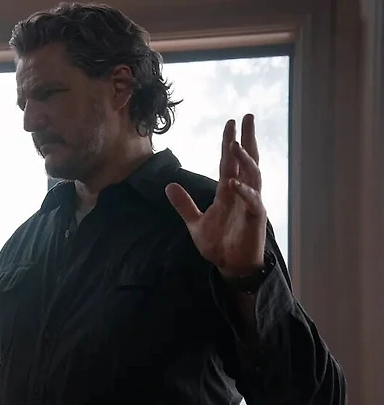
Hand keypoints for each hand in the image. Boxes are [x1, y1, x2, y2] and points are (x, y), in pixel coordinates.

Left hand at [165, 114, 265, 276]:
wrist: (229, 266)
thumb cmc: (218, 244)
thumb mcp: (194, 222)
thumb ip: (184, 204)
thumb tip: (169, 185)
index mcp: (228, 191)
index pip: (229, 161)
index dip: (230, 142)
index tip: (231, 122)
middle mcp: (242, 192)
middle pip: (247, 160)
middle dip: (247, 138)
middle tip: (247, 117)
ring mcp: (251, 204)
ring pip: (252, 175)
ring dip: (244, 160)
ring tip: (235, 145)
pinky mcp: (255, 219)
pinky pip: (253, 201)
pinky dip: (245, 191)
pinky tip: (234, 183)